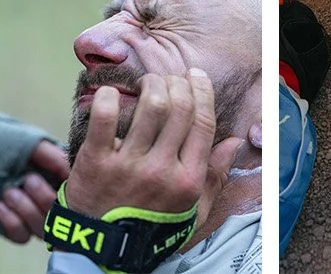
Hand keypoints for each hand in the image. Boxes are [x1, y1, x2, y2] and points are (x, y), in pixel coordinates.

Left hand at [0, 140, 69, 242]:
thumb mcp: (29, 142)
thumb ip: (52, 155)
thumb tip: (73, 171)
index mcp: (60, 176)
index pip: (78, 191)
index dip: (73, 191)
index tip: (60, 180)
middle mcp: (50, 196)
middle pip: (63, 215)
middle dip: (45, 199)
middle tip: (27, 180)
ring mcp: (32, 213)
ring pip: (43, 227)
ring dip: (26, 210)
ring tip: (9, 191)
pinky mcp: (14, 226)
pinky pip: (21, 235)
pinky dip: (13, 222)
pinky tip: (0, 205)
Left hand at [63, 70, 242, 222]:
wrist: (103, 254)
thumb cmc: (151, 230)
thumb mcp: (192, 211)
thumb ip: (215, 177)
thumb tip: (235, 143)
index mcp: (188, 180)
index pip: (203, 122)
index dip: (202, 92)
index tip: (196, 76)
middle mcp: (162, 170)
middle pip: (179, 108)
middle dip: (177, 83)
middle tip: (170, 78)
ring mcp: (128, 166)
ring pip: (150, 107)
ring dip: (151, 84)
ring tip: (147, 82)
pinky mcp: (96, 163)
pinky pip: (103, 119)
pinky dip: (107, 98)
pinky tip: (110, 93)